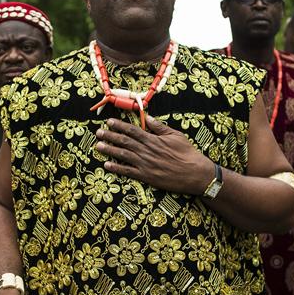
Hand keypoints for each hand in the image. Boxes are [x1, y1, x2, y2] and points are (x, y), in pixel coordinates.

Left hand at [95, 116, 213, 194]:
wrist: (195, 173)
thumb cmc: (187, 153)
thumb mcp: (175, 135)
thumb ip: (160, 127)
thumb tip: (148, 118)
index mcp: (153, 140)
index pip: (132, 130)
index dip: (119, 125)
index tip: (109, 122)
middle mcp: (147, 151)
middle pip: (124, 141)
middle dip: (110, 136)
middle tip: (98, 132)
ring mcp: (145, 164)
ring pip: (123, 155)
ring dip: (110, 150)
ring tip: (98, 146)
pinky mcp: (147, 176)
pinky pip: (128, 172)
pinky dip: (116, 168)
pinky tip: (107, 165)